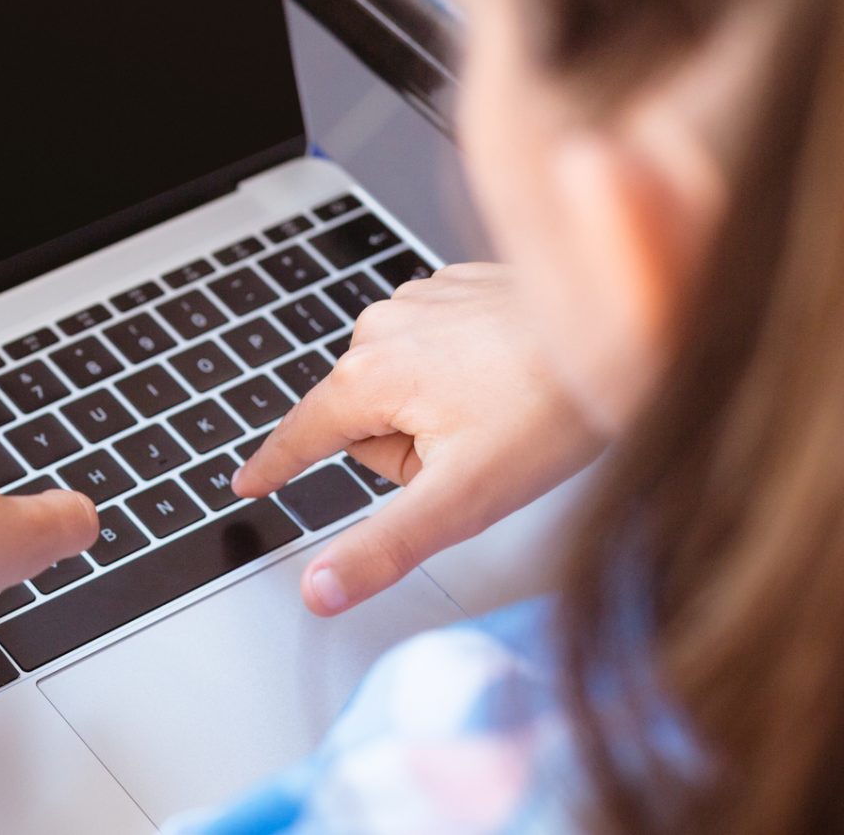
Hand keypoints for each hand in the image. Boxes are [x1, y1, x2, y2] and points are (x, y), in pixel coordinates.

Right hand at [232, 263, 602, 615]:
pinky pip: (436, 345)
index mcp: (366, 376)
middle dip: (407, 448)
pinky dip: (462, 368)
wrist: (629, 328)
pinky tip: (507, 377)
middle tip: (474, 456)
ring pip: (401, 381)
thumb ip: (380, 547)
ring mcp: (420, 299)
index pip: (300, 436)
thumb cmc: (553, 409)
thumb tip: (319, 590)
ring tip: (501, 413)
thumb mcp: (461, 501)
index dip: (274, 468)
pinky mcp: (458, 285)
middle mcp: (381, 326)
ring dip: (436, 407)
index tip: (247, 484)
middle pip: (364, 418)